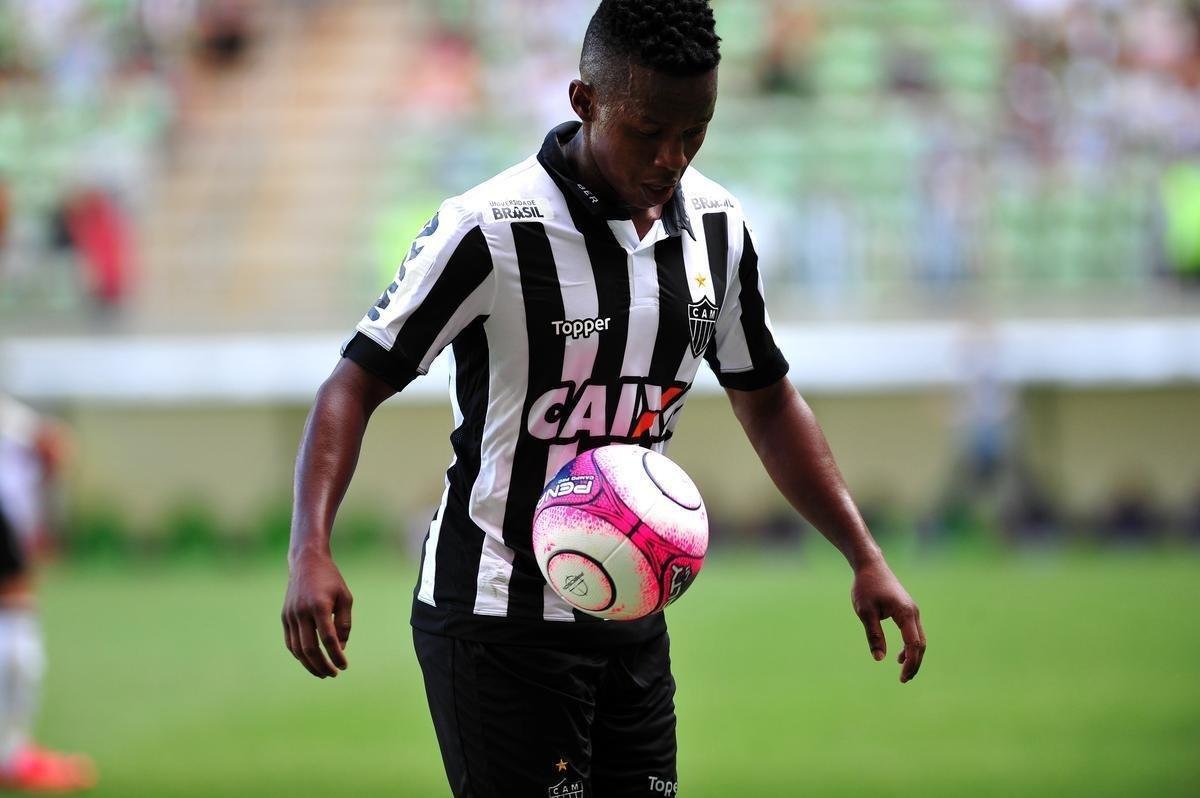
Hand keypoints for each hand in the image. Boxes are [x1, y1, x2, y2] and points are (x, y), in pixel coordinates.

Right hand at [282, 550, 352, 677]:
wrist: (307, 562)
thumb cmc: (331, 580)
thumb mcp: (345, 598)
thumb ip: (344, 624)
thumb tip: (340, 648)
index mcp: (319, 606)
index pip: (328, 639)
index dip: (336, 655)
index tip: (344, 666)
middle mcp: (302, 612)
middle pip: (310, 648)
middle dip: (322, 665)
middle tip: (333, 674)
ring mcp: (290, 615)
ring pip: (298, 649)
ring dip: (310, 664)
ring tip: (323, 673)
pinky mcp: (284, 617)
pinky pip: (290, 643)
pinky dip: (300, 655)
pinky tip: (311, 661)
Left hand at [851, 558, 925, 682]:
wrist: (871, 566)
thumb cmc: (866, 587)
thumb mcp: (865, 612)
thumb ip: (874, 635)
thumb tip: (879, 659)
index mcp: (905, 613)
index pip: (913, 644)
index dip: (911, 663)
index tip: (902, 677)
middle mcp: (913, 613)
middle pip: (920, 644)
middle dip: (915, 663)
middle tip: (903, 680)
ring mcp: (912, 611)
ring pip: (919, 639)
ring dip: (914, 656)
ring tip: (903, 673)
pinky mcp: (907, 610)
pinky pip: (914, 632)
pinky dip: (910, 646)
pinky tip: (900, 656)